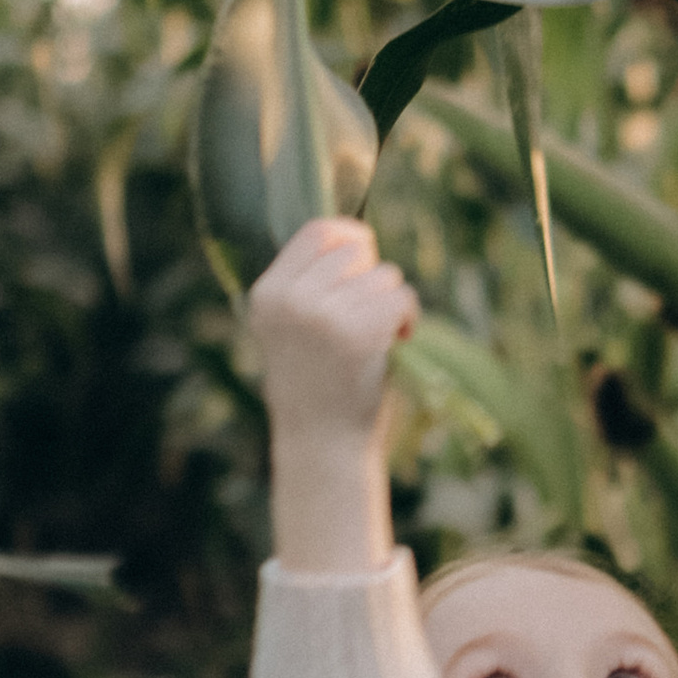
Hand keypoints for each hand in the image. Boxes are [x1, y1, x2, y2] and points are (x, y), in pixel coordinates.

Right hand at [247, 219, 416, 575]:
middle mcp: (290, 299)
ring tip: (376, 341)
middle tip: (368, 318)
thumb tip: (357, 237)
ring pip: (385, 275)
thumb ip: (309, 285)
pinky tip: (397, 343)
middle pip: (357, 251)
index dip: (350, 241)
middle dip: (373, 279)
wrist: (324, 446)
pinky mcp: (359, 331)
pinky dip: (409, 318)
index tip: (364, 265)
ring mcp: (323, 314)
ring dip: (391, 303)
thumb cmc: (316, 387)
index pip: (318, 231)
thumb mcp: (291, 329)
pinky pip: (403, 297)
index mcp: (267, 294)